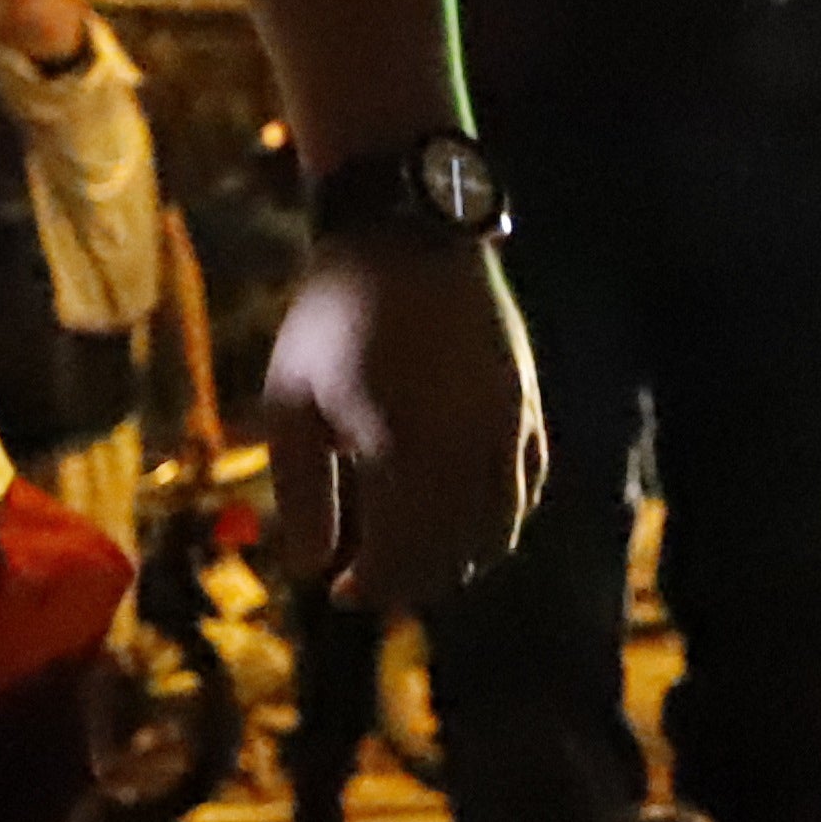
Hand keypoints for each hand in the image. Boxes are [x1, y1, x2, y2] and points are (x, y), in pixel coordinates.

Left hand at [260, 226, 540, 612]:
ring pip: (501, 527)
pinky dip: (501, 521)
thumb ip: (303, 490)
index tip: (341, 594)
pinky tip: (468, 524)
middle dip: (413, 580)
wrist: (408, 228)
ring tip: (419, 562)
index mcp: (401, 441)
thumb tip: (313, 569)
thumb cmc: (335, 311)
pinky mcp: (530, 404)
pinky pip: (528, 488)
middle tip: (374, 586)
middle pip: (454, 550)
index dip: (372, 586)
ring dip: (461, 559)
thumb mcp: (290, 397)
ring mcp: (509, 423)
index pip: (401, 550)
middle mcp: (466, 441)